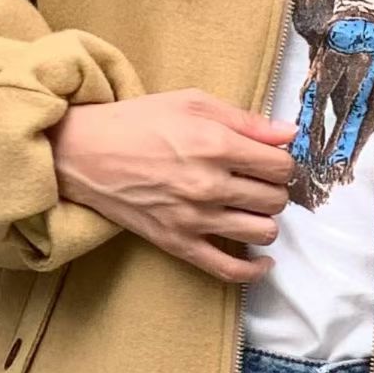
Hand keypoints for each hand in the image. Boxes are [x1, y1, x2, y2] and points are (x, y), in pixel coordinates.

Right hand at [51, 90, 296, 283]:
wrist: (85, 154)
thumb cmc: (138, 123)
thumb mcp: (192, 102)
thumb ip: (245, 119)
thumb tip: (289, 133)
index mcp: (216, 144)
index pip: (280, 166)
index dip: (283, 163)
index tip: (270, 161)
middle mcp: (208, 185)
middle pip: (274, 199)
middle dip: (274, 189)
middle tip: (258, 182)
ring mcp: (194, 219)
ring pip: (262, 232)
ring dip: (265, 220)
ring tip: (251, 209)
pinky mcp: (178, 244)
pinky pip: (229, 270)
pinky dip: (254, 270)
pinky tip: (264, 261)